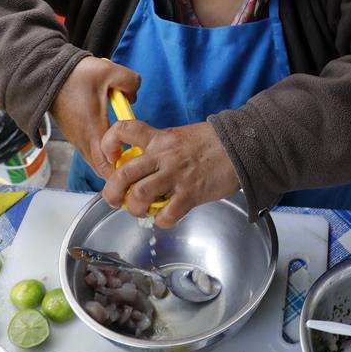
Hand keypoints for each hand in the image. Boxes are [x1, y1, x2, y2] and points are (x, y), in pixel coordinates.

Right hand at [50, 57, 139, 179]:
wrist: (47, 73)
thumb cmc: (74, 74)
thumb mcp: (109, 71)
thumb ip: (130, 81)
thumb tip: (133, 97)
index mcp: (92, 128)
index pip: (106, 163)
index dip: (122, 168)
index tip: (137, 161)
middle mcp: (82, 139)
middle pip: (101, 169)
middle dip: (119, 170)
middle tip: (136, 160)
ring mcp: (76, 139)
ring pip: (95, 162)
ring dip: (111, 161)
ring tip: (128, 151)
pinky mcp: (74, 135)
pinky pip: (90, 152)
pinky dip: (103, 153)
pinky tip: (115, 141)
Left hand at [99, 121, 240, 227]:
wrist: (241, 146)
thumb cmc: (212, 143)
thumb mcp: (179, 137)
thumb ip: (159, 149)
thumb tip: (143, 168)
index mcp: (159, 138)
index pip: (124, 130)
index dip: (109, 144)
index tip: (111, 159)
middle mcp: (163, 156)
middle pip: (124, 173)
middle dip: (112, 192)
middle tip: (115, 200)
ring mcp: (176, 175)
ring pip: (140, 195)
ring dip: (135, 208)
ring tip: (141, 211)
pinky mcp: (191, 193)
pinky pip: (167, 214)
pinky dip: (161, 220)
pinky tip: (165, 217)